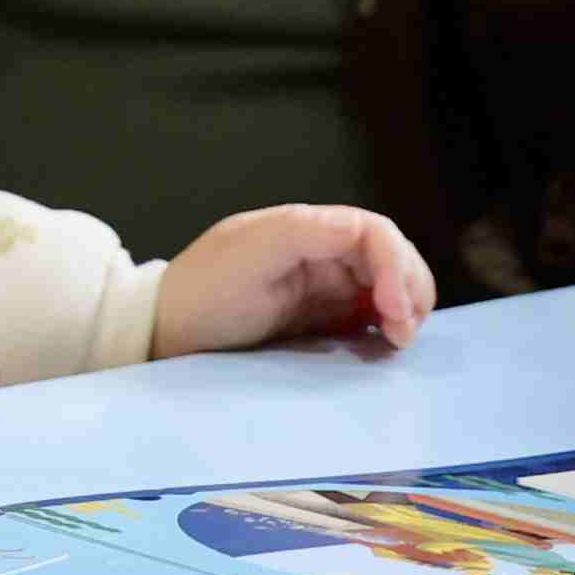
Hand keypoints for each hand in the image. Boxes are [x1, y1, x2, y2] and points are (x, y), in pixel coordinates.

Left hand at [147, 204, 432, 362]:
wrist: (164, 334)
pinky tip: (383, 347)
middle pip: (391, 259)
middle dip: (410, 291)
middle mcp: (322, 252)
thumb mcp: (248, 255)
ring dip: (405, 310)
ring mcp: (323, 286)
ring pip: (387, 289)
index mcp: (306, 228)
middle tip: (401, 336)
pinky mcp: (321, 318)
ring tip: (396, 342)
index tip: (394, 311)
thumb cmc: (201, 292)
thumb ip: (303, 233)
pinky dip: (386, 329)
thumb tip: (360, 227)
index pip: (374, 234)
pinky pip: (368, 318)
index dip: (397, 267)